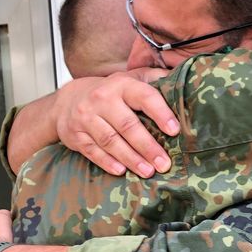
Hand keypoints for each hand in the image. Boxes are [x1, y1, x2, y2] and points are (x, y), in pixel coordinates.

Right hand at [53, 69, 179, 177]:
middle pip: (127, 125)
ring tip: (148, 172)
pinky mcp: (76, 135)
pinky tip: (121, 171)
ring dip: (131, 158)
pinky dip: (107, 162)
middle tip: (164, 164)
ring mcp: (86, 118)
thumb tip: (184, 79)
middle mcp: (102, 99)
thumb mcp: (130, 79)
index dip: (160, 113)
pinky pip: (93, 151)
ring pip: (111, 141)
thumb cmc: (110, 93)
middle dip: (148, 146)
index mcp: (121, 85)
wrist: (67, 100)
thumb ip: (155, 79)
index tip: (175, 130)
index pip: (144, 97)